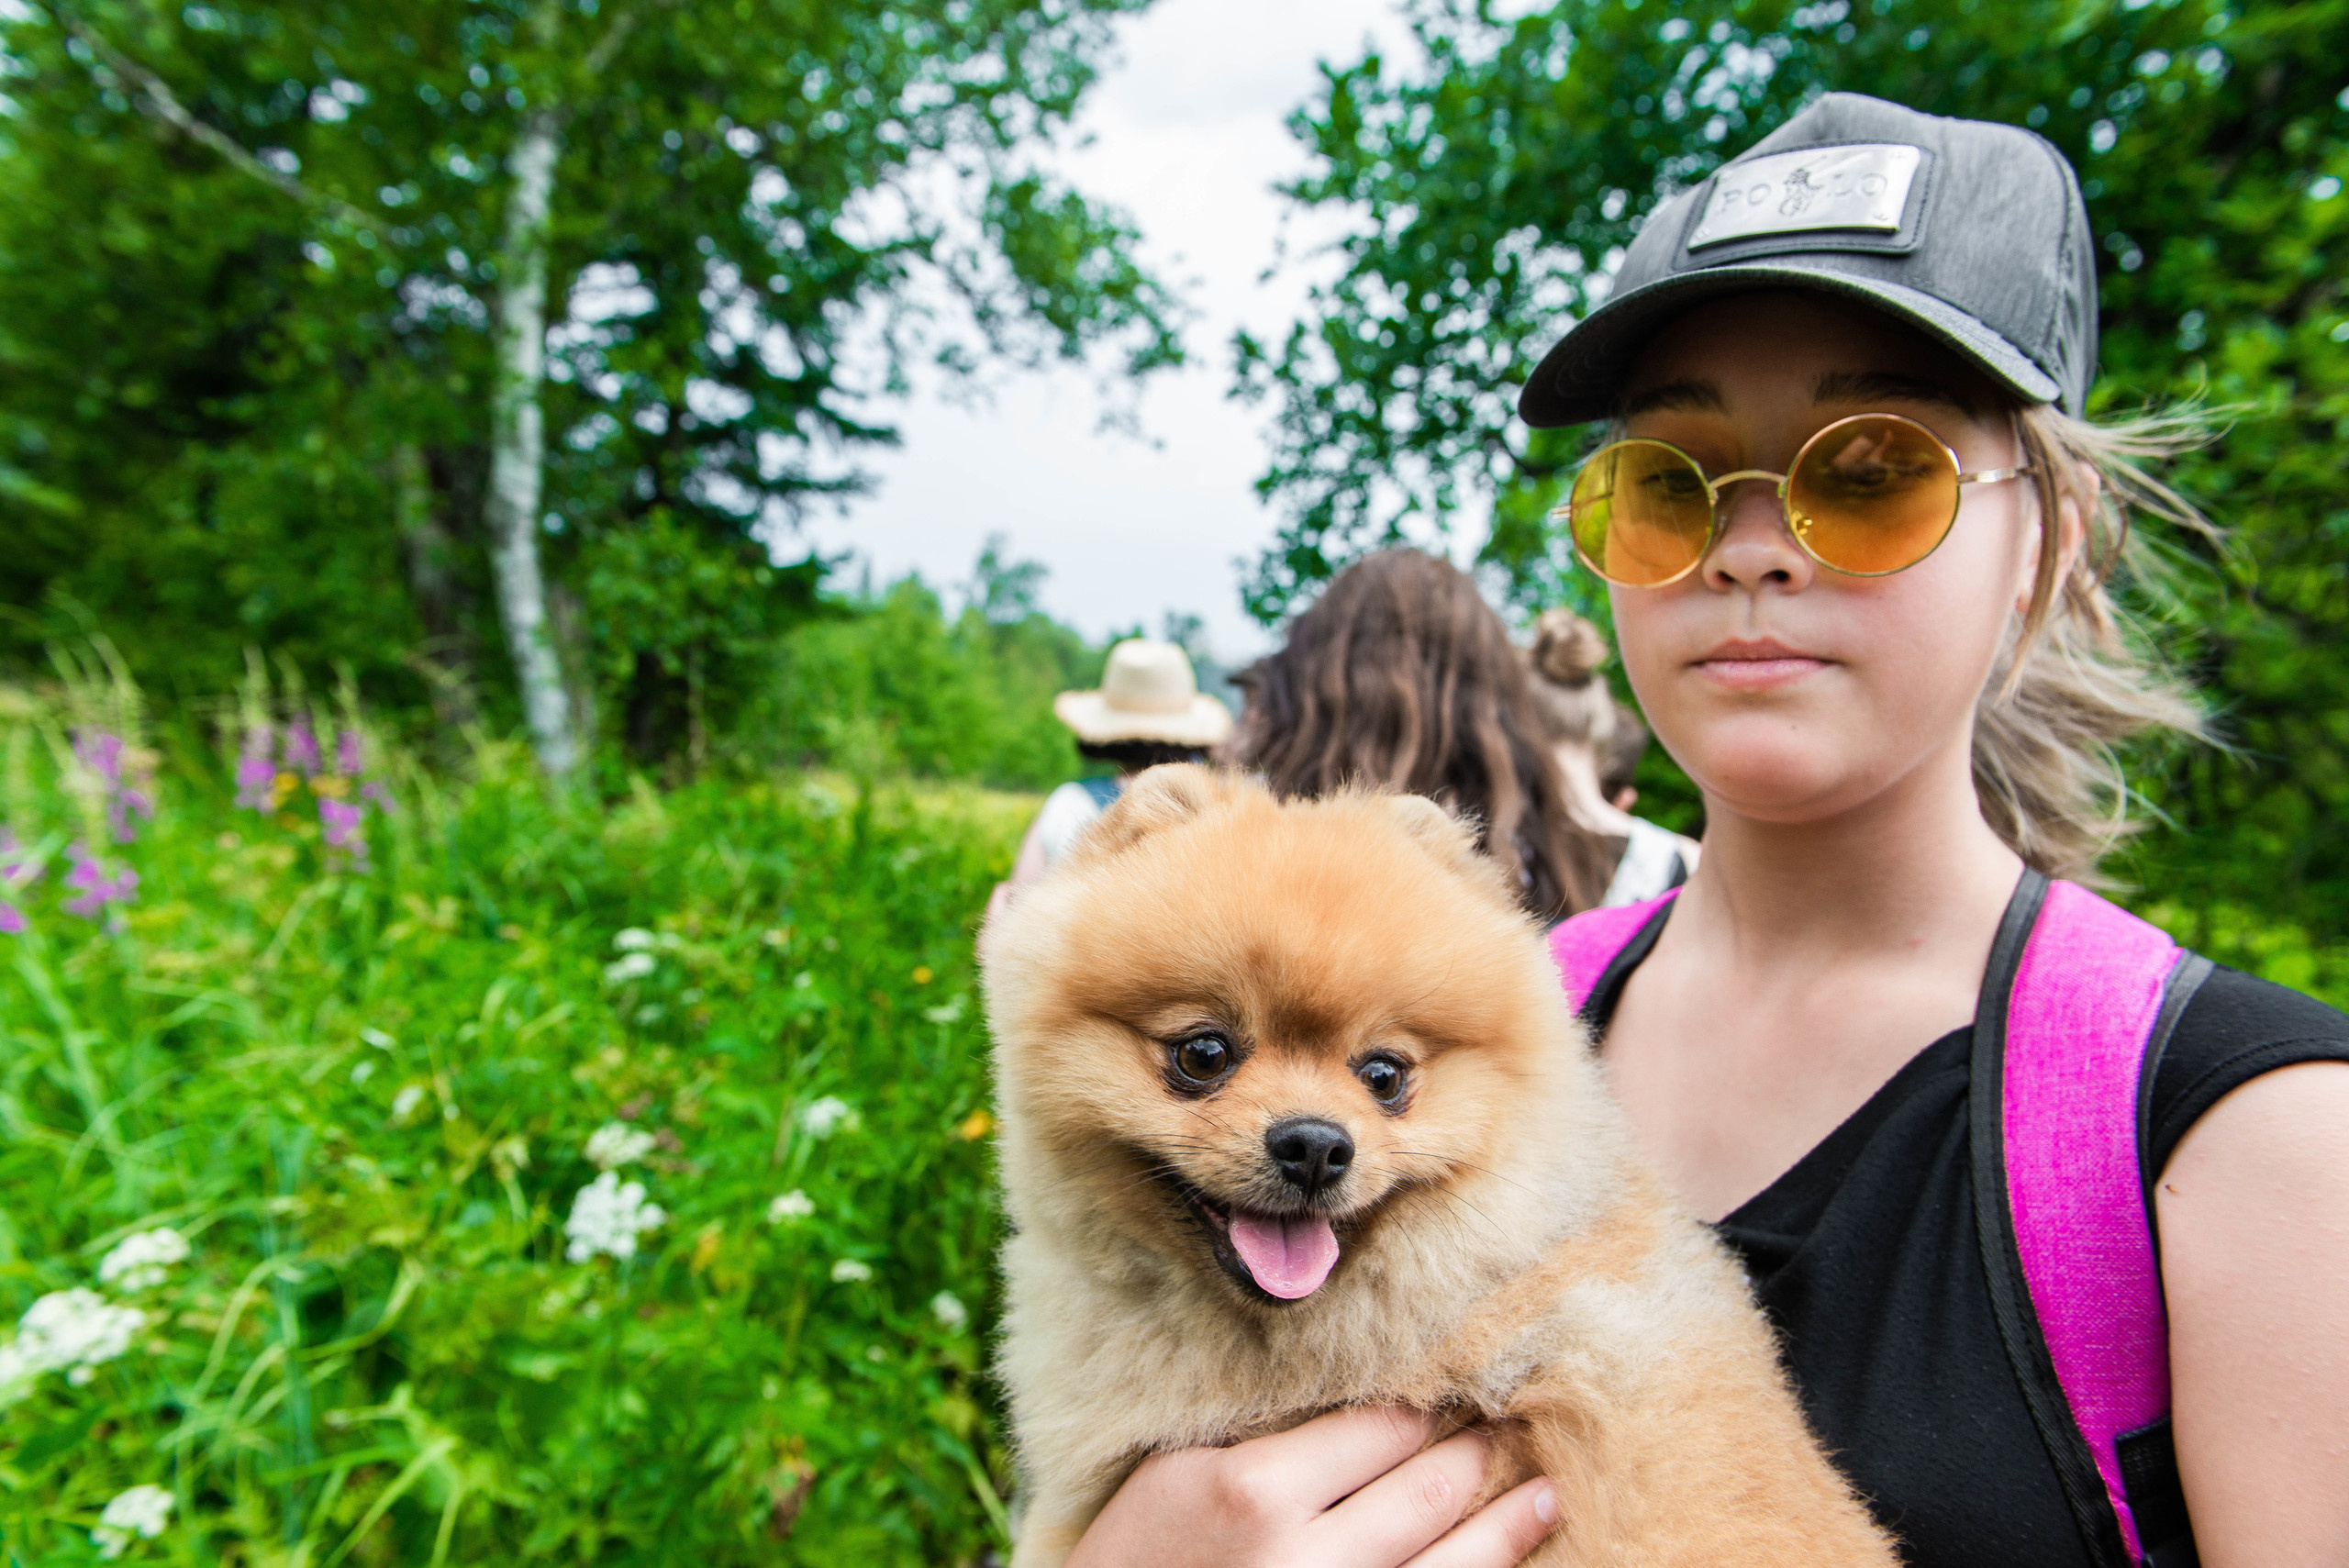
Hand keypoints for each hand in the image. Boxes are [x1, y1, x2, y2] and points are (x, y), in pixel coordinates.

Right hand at [1063, 1406, 1558, 1567]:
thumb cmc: (1135, 1558)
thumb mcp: (1178, 1474)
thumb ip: (1260, 1438)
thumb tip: (1352, 1394)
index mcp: (1252, 1489)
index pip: (1375, 1427)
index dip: (1424, 1405)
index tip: (1453, 1383)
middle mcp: (1302, 1558)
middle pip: (1425, 1490)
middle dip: (1476, 1453)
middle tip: (1511, 1421)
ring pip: (1451, 1563)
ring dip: (1506, 1523)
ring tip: (1544, 1491)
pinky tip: (1508, 1558)